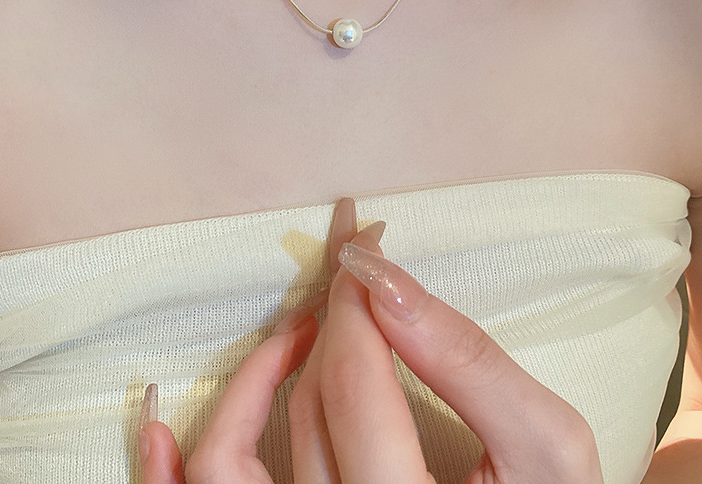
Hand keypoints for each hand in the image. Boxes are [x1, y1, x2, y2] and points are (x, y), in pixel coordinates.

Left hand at [139, 198, 604, 482]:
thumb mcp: (546, 449)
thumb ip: (473, 365)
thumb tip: (388, 283)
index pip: (358, 379)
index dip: (360, 298)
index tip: (367, 242)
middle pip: (309, 404)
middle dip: (329, 314)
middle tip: (348, 259)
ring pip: (232, 463)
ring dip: (252, 378)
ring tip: (297, 326)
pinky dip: (168, 472)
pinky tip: (155, 420)